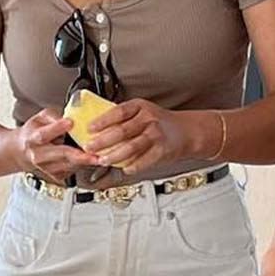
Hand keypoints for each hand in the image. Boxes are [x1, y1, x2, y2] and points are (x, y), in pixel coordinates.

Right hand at [12, 107, 103, 181]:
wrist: (21, 152)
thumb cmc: (34, 132)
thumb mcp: (40, 118)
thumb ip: (53, 116)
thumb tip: (69, 116)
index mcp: (32, 138)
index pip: (44, 134)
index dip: (56, 128)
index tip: (70, 122)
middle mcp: (38, 155)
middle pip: (60, 154)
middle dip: (78, 155)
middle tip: (94, 154)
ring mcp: (46, 168)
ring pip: (69, 165)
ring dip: (86, 161)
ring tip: (100, 156)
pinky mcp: (54, 175)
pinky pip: (72, 170)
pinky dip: (82, 164)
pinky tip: (89, 158)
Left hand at [81, 98, 213, 172]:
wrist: (185, 131)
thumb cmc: (158, 122)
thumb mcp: (141, 112)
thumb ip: (123, 118)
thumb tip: (96, 127)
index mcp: (140, 107)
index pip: (119, 112)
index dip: (102, 120)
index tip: (89, 128)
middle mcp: (149, 119)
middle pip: (122, 130)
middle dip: (103, 141)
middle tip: (90, 148)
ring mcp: (156, 134)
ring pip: (131, 147)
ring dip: (114, 156)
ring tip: (103, 160)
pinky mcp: (162, 150)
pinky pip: (145, 160)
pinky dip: (133, 166)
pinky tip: (125, 168)